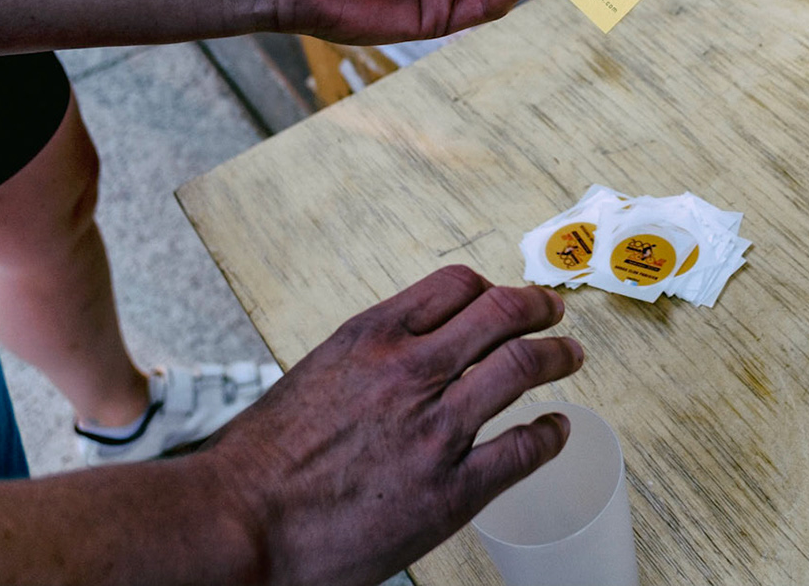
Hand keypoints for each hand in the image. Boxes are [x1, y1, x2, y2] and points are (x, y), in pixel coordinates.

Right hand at [204, 266, 583, 585]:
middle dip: (537, 308)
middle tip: (553, 313)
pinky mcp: (450, 488)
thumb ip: (367, 364)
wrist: (238, 523)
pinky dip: (549, 435)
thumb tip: (402, 360)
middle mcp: (409, 371)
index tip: (504, 298)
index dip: (490, 289)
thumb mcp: (314, 378)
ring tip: (570, 357)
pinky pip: (523, 449)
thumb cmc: (260, 463)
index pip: (456, 285)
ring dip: (557, 357)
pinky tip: (555, 432)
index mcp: (372, 337)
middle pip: (501, 313)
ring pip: (522, 366)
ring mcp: (435, 428)